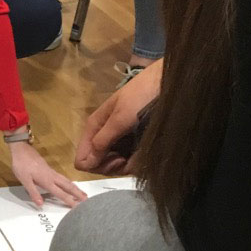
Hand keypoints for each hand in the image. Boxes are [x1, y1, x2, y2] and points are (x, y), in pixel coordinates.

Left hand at [8, 140, 87, 208]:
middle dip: (77, 193)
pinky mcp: (49, 169)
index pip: (60, 193)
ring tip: (83, 193)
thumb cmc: (22, 165)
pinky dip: (69, 183)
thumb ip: (33, 192)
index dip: (69, 200)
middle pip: (67, 186)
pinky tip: (69, 184)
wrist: (22, 150)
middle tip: (87, 200)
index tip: (77, 207)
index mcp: (47, 181)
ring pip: (66, 181)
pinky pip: (63, 178)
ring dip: (75, 188)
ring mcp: (52, 172)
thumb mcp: (24, 180)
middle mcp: (52, 176)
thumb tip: (41, 204)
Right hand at [74, 59, 162, 174]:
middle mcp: (105, 136)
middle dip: (111, 167)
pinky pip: (129, 160)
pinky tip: (143, 155)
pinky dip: (135, 162)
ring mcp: (120, 139)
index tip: (115, 160)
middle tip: (126, 160)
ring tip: (138, 155)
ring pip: (115, 164)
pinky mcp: (134, 141)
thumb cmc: (141, 96)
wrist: (168, 82)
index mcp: (95, 127)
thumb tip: (84, 164)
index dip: (97, 165)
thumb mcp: (119, 118)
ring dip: (125, 165)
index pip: (83, 158)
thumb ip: (101, 141)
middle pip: (99, 164)